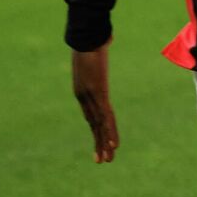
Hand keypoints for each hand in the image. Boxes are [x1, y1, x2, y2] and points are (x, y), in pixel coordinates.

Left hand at [71, 43, 119, 162]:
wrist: (85, 35)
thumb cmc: (90, 38)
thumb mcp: (95, 48)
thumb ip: (100, 49)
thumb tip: (106, 39)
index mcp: (83, 89)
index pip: (92, 115)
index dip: (97, 130)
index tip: (101, 143)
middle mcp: (84, 97)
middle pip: (93, 123)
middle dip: (98, 142)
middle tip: (101, 160)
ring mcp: (90, 96)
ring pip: (99, 124)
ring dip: (104, 143)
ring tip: (107, 159)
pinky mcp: (97, 94)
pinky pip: (105, 117)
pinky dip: (109, 131)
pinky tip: (113, 143)